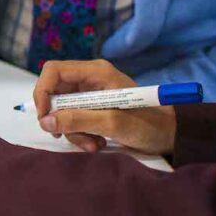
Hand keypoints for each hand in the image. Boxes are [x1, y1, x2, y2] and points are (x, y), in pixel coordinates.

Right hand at [34, 59, 176, 155]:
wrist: (172, 135)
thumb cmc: (148, 125)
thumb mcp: (112, 123)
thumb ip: (78, 120)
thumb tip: (45, 122)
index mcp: (96, 72)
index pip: (53, 70)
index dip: (42, 91)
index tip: (44, 116)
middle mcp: (90, 79)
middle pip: (56, 92)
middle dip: (60, 118)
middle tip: (66, 136)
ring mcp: (92, 94)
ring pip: (63, 110)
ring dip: (73, 130)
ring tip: (93, 144)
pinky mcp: (95, 108)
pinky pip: (75, 119)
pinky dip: (81, 133)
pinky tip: (98, 142)